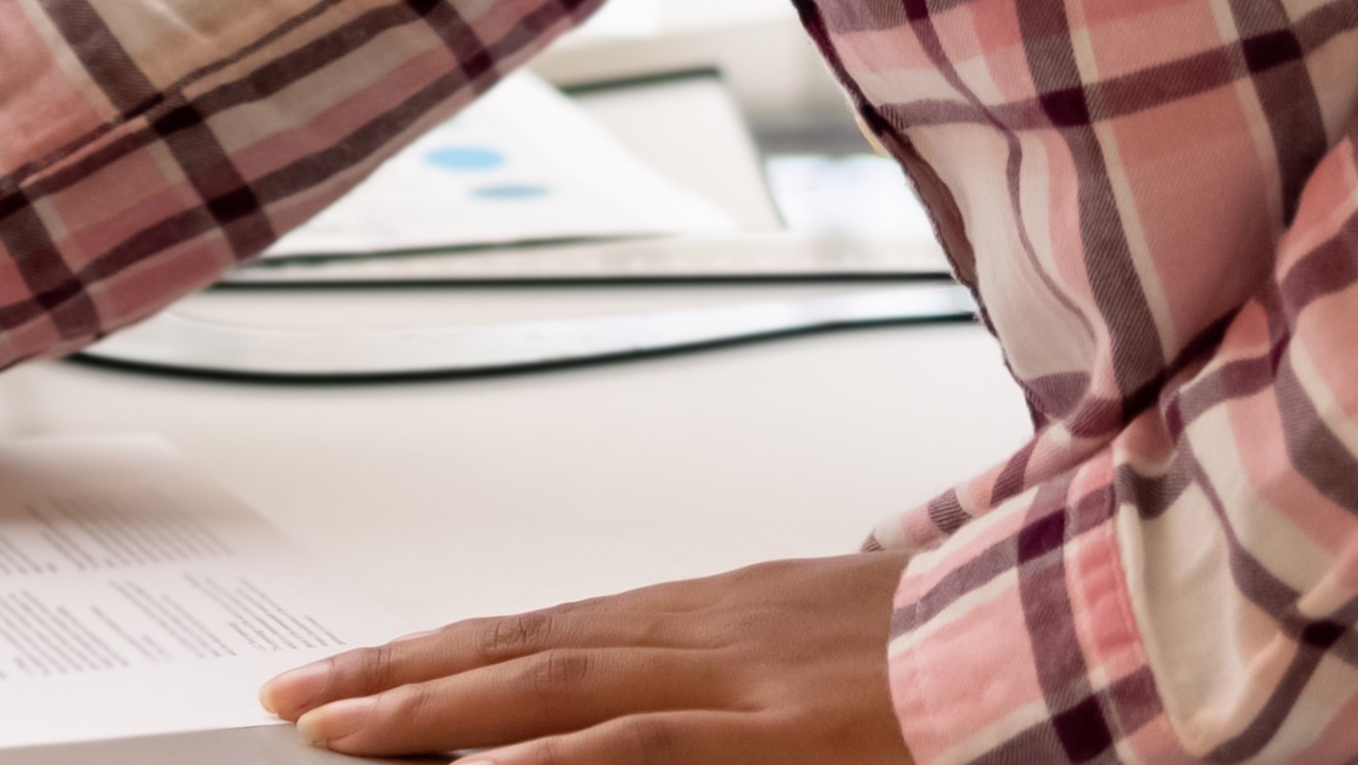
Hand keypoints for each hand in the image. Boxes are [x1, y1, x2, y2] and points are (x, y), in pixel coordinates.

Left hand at [258, 553, 910, 761]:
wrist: (1065, 626)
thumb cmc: (946, 646)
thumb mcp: (808, 643)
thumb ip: (714, 664)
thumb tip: (621, 691)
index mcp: (707, 609)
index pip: (534, 628)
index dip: (429, 652)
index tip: (337, 672)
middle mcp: (704, 630)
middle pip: (518, 648)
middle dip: (396, 678)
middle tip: (292, 700)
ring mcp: (742, 682)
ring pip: (556, 691)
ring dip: (438, 715)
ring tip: (340, 736)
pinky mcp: (786, 736)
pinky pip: (652, 746)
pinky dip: (562, 759)